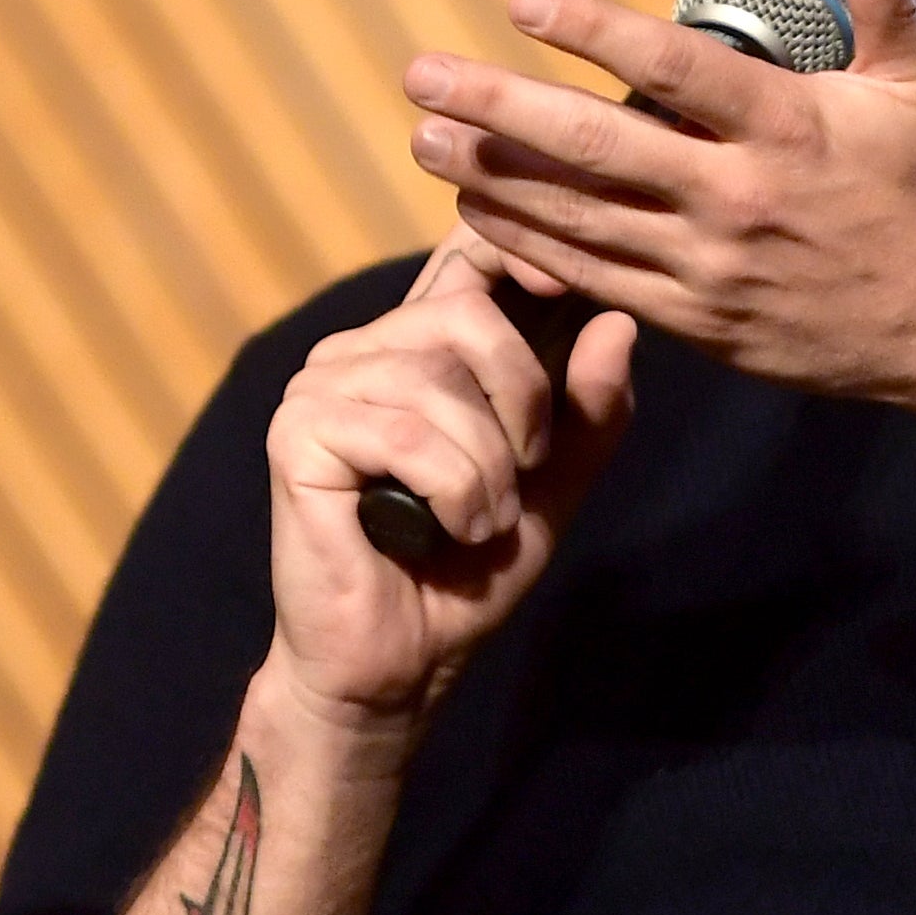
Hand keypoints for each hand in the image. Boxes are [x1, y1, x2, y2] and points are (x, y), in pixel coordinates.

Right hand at [262, 230, 635, 729]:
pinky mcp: (297, 433)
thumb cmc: (467, 570)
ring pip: (437, 378)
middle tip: (524, 474)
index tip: (566, 290)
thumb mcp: (555, 484)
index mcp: (421, 345)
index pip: (468, 252)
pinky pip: (403, 431)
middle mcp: (364, 348)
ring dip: (487, 467)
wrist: (401, 663)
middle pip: (469, 314)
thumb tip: (618, 324)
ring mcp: (321, 385)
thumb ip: (591, 410)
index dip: (521, 251)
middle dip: (523, 401)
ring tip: (480, 520)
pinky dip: (451, 489)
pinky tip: (446, 529)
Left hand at [401, 0, 915, 489]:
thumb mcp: (914, 93)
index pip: (674, 69)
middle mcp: (740, 199)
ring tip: (426, 134)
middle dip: (499, 106)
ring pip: (579, 217)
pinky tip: (477, 207)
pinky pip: (594, 278)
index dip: (592, 31)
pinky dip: (529, 242)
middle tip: (422, 74)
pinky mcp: (696, 321)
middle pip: (598, 148)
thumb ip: (888, 5)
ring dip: (492, 175)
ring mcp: (711, 267)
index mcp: (789, 130)